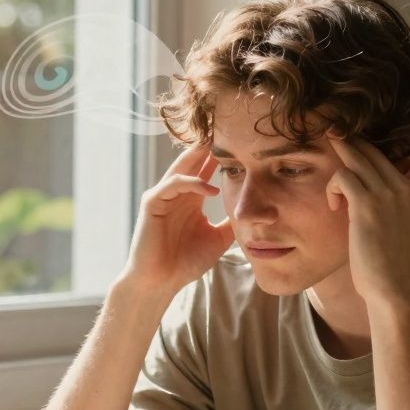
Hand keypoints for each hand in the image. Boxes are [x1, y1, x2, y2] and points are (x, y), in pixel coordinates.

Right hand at [120, 142, 234, 297]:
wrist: (160, 282)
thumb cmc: (185, 262)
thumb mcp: (219, 239)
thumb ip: (232, 222)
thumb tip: (257, 212)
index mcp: (192, 198)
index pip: (208, 168)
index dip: (223, 154)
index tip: (245, 142)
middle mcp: (177, 192)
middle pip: (195, 159)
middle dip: (211, 144)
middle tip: (231, 127)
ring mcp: (163, 195)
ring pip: (183, 166)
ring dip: (200, 154)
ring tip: (220, 144)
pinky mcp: (152, 203)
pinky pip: (173, 184)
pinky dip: (192, 184)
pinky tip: (211, 190)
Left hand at [326, 135, 409, 308]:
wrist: (395, 290)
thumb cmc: (389, 269)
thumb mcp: (393, 231)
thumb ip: (383, 211)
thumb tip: (360, 202)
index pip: (383, 159)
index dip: (361, 152)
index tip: (343, 151)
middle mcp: (401, 188)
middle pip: (369, 151)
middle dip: (345, 144)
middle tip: (328, 137)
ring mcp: (386, 194)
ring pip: (355, 158)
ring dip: (336, 173)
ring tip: (333, 198)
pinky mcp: (367, 204)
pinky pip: (342, 176)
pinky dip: (332, 187)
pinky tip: (333, 207)